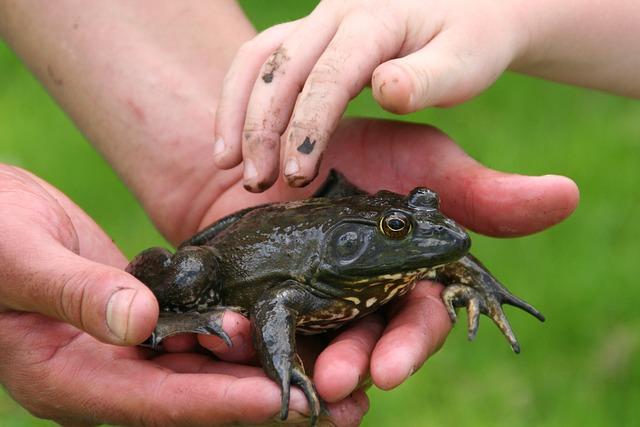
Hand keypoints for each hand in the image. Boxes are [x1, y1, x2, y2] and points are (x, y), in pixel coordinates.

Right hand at [0, 165, 366, 425]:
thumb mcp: (19, 258)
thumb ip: (76, 293)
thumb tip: (139, 324)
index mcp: (68, 377)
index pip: (159, 400)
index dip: (222, 401)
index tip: (282, 400)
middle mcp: (107, 373)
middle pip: (198, 396)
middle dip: (266, 398)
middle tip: (339, 405)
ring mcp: (127, 348)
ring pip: (207, 366)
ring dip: (266, 368)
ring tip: (333, 373)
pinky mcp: (145, 316)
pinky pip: (200, 330)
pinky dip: (240, 331)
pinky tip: (286, 325)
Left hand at [179, 118, 578, 404]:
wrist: (278, 140)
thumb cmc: (358, 150)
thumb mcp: (421, 162)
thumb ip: (482, 192)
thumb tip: (568, 195)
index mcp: (404, 276)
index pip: (417, 320)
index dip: (409, 345)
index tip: (390, 367)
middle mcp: (364, 298)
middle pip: (368, 344)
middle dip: (358, 363)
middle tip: (341, 380)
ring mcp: (316, 303)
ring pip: (322, 347)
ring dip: (314, 363)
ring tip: (299, 378)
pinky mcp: (271, 301)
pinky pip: (270, 334)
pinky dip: (264, 348)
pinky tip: (249, 354)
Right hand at [214, 0, 530, 190]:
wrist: (470, 9)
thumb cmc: (471, 41)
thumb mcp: (466, 61)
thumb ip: (429, 78)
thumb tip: (385, 89)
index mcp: (374, 20)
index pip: (328, 75)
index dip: (307, 125)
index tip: (298, 173)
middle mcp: (336, 13)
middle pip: (280, 67)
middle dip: (262, 127)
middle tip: (255, 181)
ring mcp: (317, 21)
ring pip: (258, 59)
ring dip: (238, 111)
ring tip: (228, 163)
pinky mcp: (309, 36)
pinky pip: (260, 59)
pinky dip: (240, 97)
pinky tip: (233, 135)